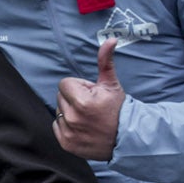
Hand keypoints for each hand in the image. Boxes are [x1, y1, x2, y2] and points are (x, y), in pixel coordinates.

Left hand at [54, 37, 122, 159]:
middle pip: (60, 97)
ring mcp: (68, 132)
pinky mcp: (66, 143)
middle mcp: (73, 117)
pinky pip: (56, 127)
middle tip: (91, 106)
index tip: (91, 95)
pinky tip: (82, 127)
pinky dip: (66, 126)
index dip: (79, 87)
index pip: (65, 84)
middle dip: (73, 98)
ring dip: (69, 112)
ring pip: (59, 112)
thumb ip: (105, 61)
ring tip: (87, 117)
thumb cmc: (119, 109)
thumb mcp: (112, 84)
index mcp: (82, 100)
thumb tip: (110, 40)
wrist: (127, 138)